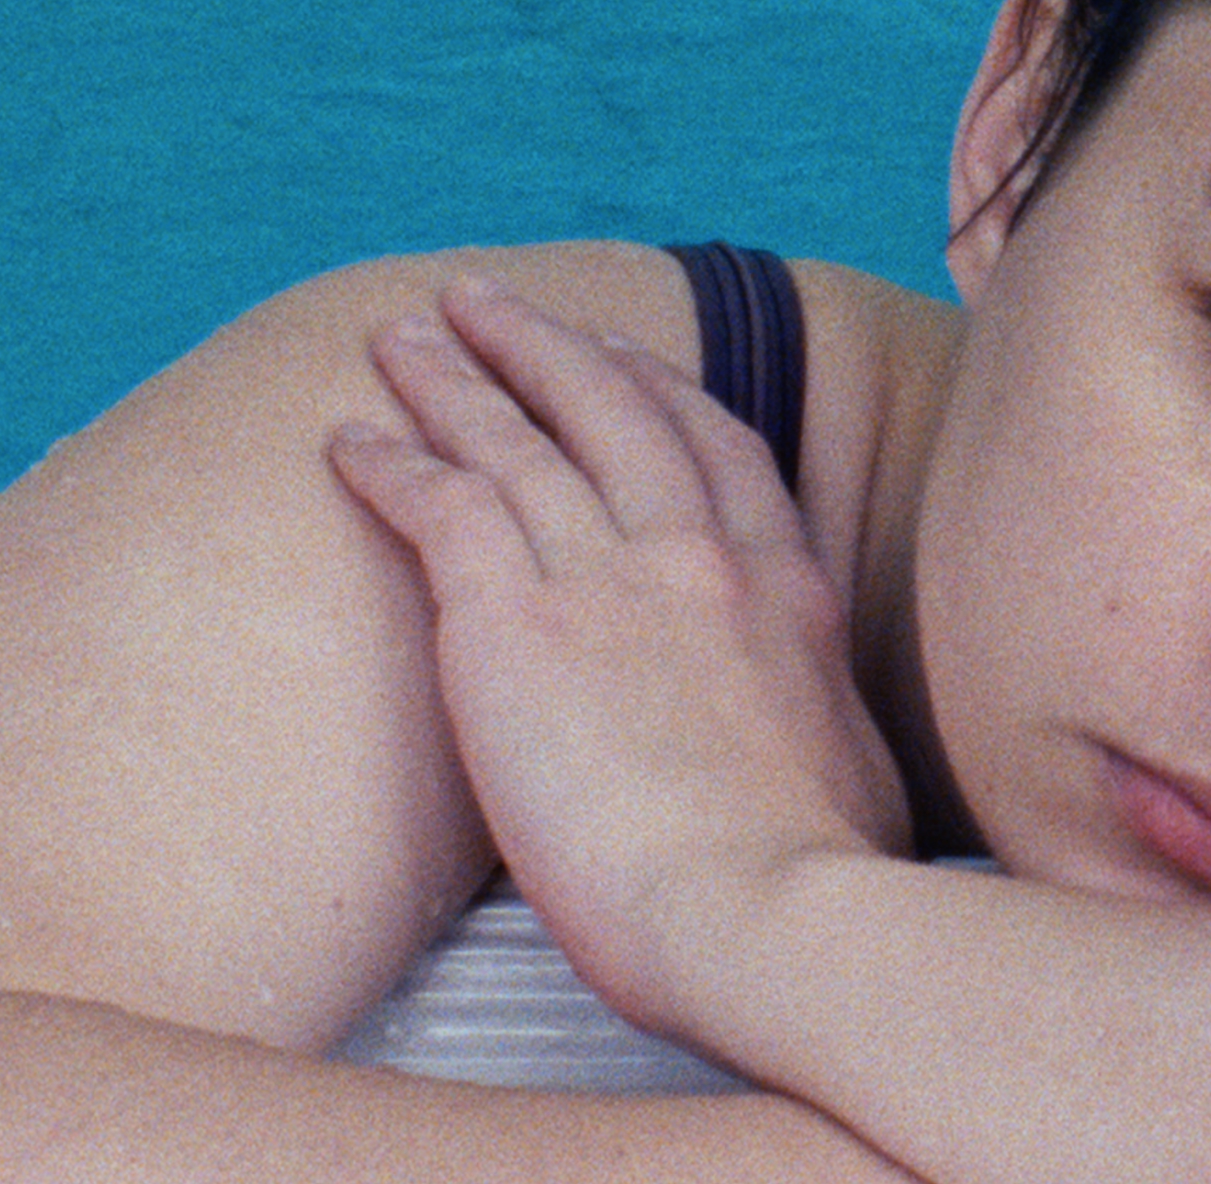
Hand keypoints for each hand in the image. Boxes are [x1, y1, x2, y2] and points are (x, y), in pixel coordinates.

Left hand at [330, 277, 909, 1038]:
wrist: (761, 906)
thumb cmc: (820, 877)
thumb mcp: (863, 772)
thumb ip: (825, 727)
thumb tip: (824, 757)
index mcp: (781, 582)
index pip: (710, 445)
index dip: (655, 387)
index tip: (617, 353)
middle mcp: (691, 550)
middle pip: (605, 407)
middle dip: (541, 344)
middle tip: (482, 303)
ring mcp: (601, 574)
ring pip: (511, 438)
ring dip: (451, 377)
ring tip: (400, 336)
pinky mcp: (508, 619)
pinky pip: (437, 506)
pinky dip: (389, 462)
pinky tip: (346, 440)